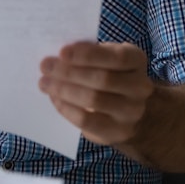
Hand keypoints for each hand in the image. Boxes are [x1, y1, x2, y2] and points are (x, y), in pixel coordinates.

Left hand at [38, 41, 154, 147]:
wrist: (129, 109)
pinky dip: (67, 108)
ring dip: (64, 90)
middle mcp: (140, 86)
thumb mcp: (105, 57)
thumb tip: (58, 55)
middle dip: (69, 72)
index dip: (88, 55)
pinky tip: (54, 99)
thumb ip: (88, 53)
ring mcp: (132, 112)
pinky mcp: (118, 131)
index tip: (61, 52)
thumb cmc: (110, 73)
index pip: (115, 57)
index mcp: (136, 60)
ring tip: (44, 83)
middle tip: (45, 66)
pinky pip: (87, 121)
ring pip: (94, 100)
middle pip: (102, 79)